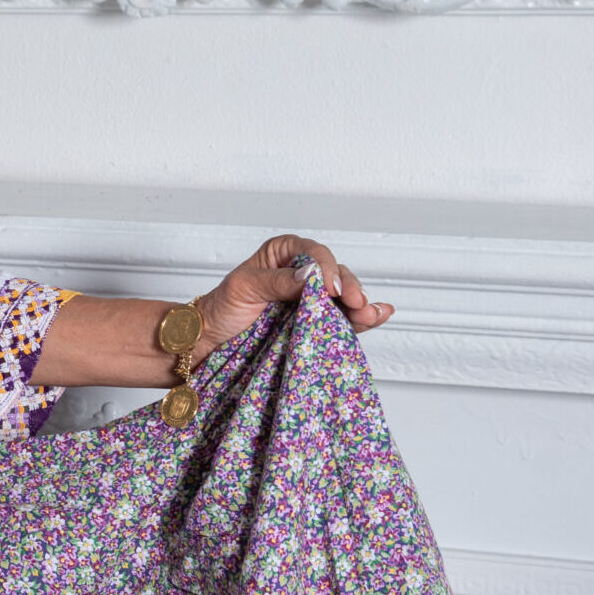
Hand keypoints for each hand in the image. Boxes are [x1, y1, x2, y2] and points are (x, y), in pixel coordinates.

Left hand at [193, 234, 393, 353]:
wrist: (213, 340)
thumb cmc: (223, 307)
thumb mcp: (244, 288)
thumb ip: (277, 281)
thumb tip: (311, 276)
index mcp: (283, 253)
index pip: (313, 254)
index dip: (327, 269)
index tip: (331, 290)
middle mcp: (302, 272)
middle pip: (335, 274)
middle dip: (349, 289)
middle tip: (357, 305)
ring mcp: (312, 299)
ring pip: (344, 297)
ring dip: (361, 305)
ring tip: (371, 314)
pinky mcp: (317, 322)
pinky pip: (344, 317)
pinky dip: (363, 317)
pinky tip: (380, 315)